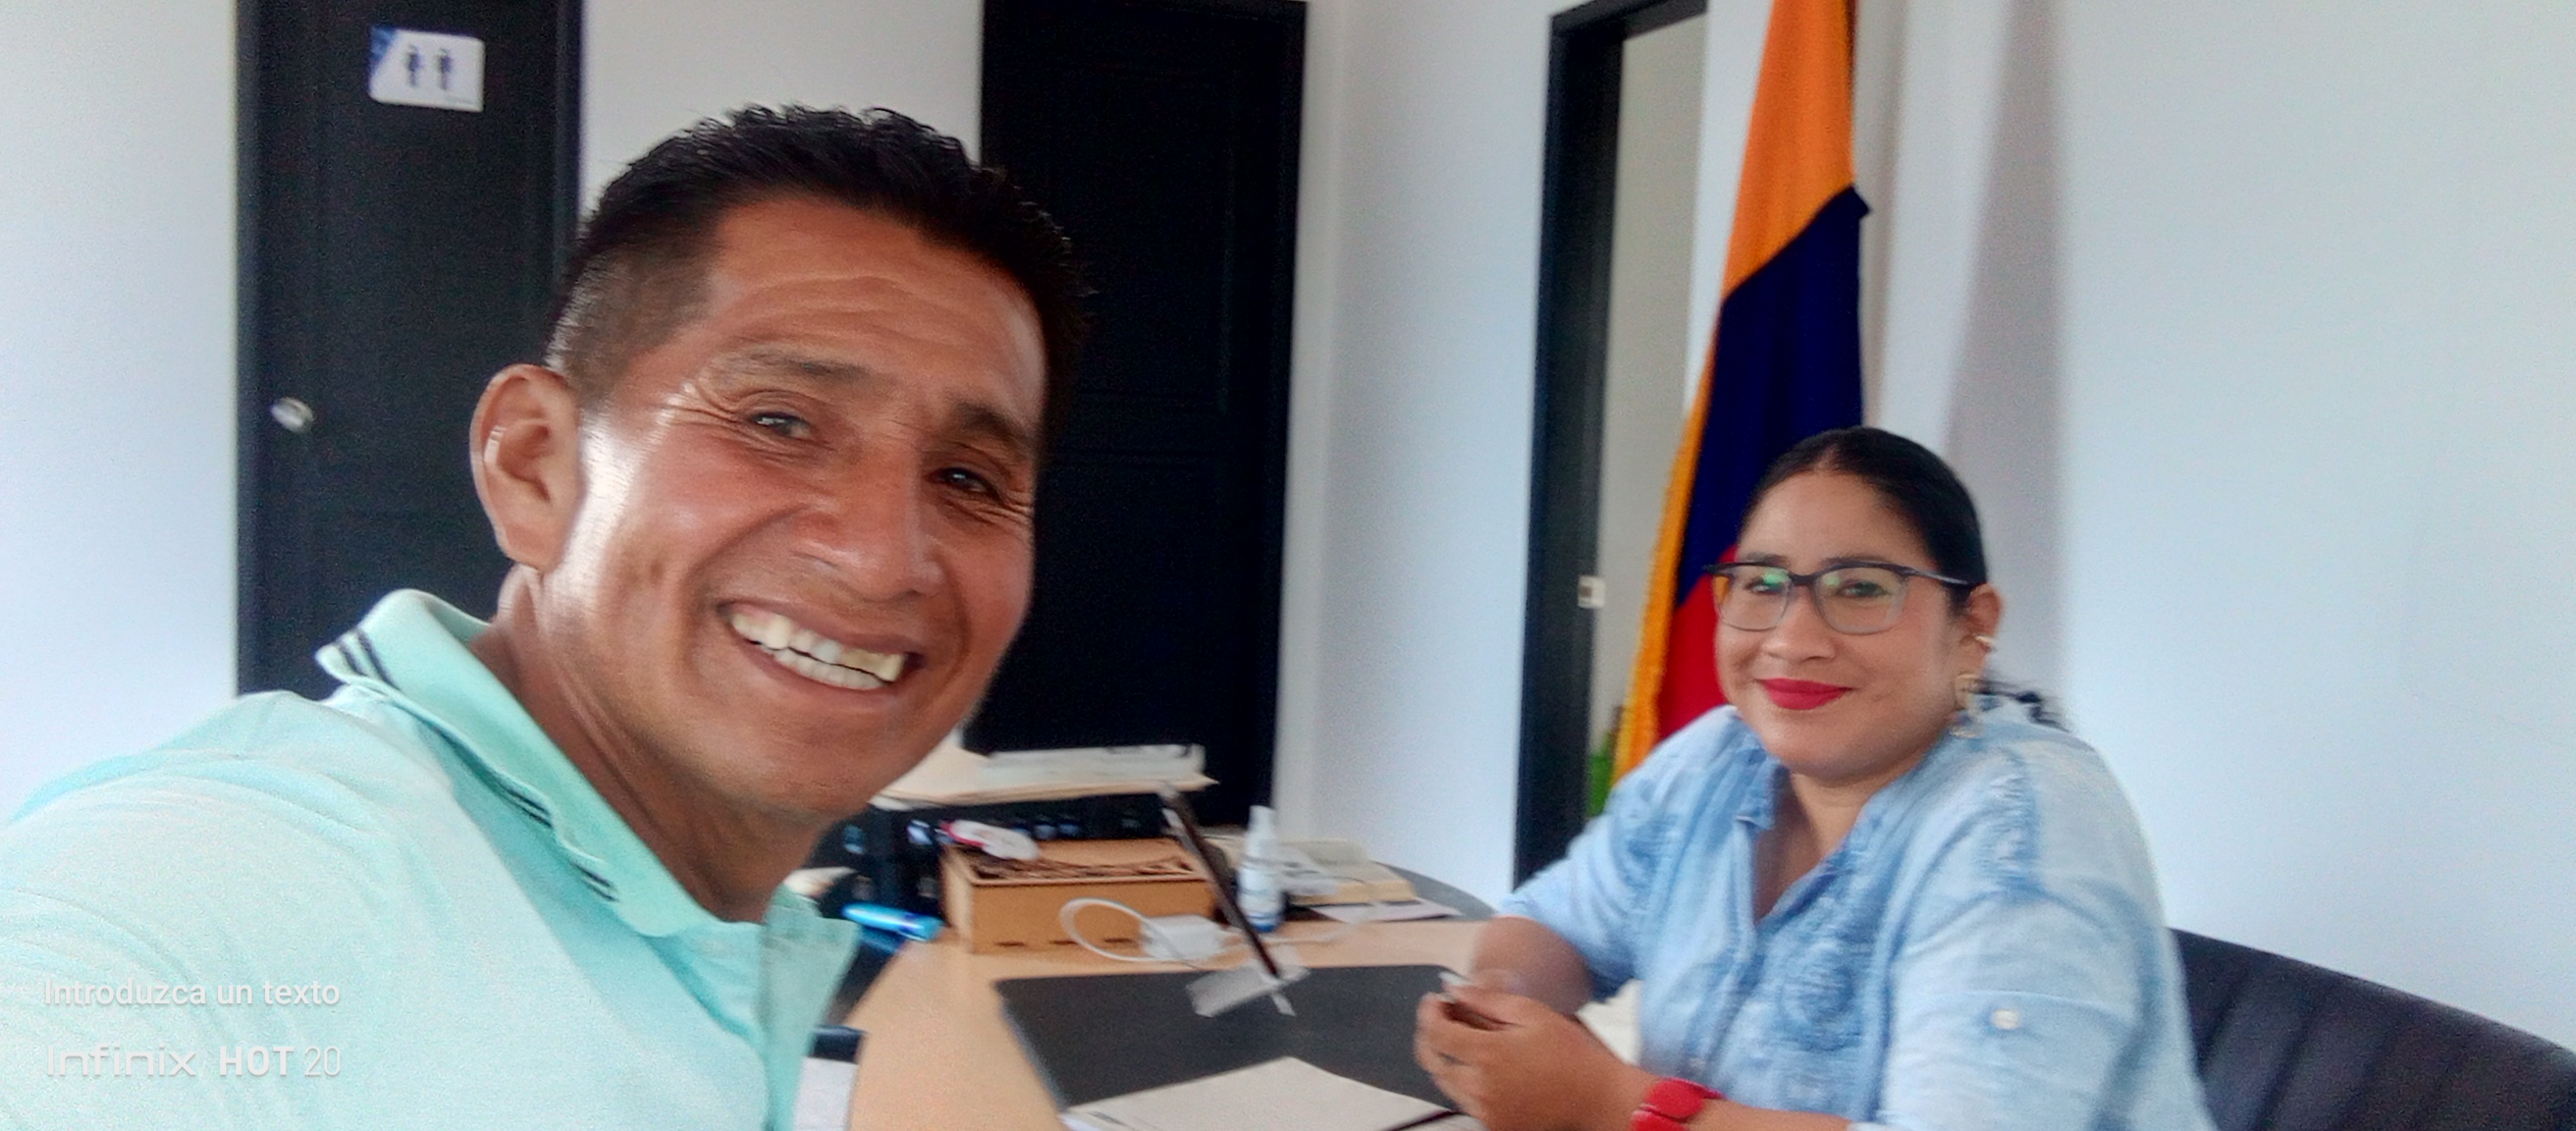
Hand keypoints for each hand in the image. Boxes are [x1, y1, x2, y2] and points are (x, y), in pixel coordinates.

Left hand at [1413, 982, 1656, 1130]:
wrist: (1598, 1098)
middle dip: (1428, 1035)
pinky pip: (1464, 1101)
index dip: (1429, 1013)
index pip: (1437, 1034)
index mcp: (1488, 1055)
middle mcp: (1479, 1087)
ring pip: (1445, 1083)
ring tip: (1459, 1037)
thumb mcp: (1532, 1013)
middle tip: (1439, 1016)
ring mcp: (1485, 1111)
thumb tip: (1454, 989)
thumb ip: (1488, 999)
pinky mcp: (1495, 1125)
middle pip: (1432, 1061)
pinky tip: (1478, 1064)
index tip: (1435, 1000)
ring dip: (1443, 1058)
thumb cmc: (1572, 1053)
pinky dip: (1461, 1080)